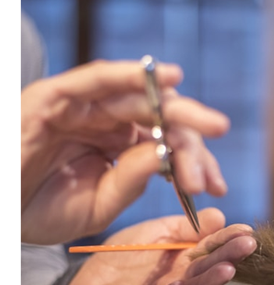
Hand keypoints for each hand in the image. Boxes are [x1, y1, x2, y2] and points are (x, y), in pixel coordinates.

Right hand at [21, 59, 229, 243]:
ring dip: (176, 105)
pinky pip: (97, 79)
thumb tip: (167, 153)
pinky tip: (167, 77)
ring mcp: (84, 107)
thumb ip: (132, 179)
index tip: (217, 188)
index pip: (168, 144)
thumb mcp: (99, 204)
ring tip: (210, 121)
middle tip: (221, 140)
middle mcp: (107, 121)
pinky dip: (131, 74)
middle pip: (162, 117)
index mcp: (120, 145)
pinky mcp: (58, 96)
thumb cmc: (41, 209)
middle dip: (194, 132)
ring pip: (139, 97)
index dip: (194, 162)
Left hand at [59, 208, 256, 284]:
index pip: (213, 249)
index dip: (230, 240)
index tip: (248, 230)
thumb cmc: (124, 258)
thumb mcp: (155, 233)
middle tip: (247, 246)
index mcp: (186, 262)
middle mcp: (180, 283)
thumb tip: (220, 216)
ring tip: (225, 270)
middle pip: (207, 271)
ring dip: (208, 284)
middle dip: (228, 258)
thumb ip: (185, 227)